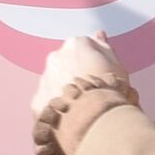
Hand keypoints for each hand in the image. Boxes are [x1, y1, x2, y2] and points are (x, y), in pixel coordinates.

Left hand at [26, 33, 134, 154]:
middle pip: (65, 64)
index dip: (94, 64)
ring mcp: (44, 79)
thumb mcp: (118, 67)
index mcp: (76, 45)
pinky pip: (46, 104)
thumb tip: (98, 35)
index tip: (101, 77)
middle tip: (90, 94)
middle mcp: (55, 58)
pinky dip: (55, 110)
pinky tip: (69, 120)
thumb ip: (105, 48)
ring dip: (64, 92)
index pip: (84, 48)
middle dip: (74, 76)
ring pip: (54, 83)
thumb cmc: (108, 92)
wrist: (92, 119)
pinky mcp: (37, 102)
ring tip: (81, 110)